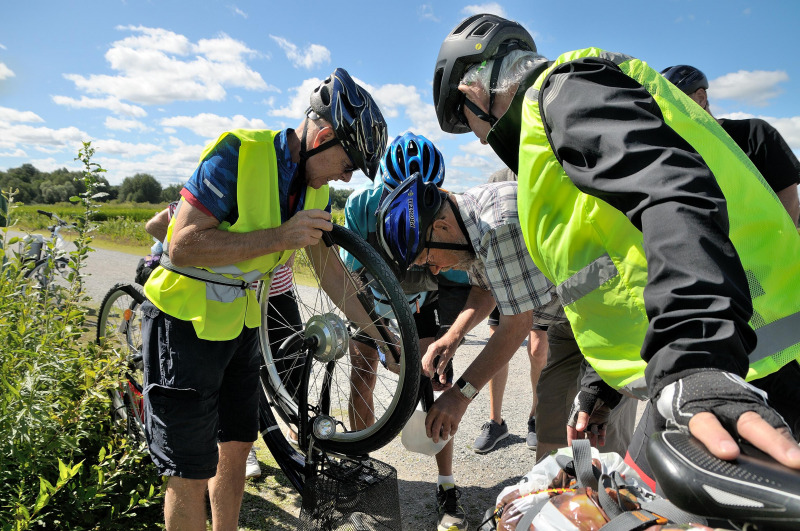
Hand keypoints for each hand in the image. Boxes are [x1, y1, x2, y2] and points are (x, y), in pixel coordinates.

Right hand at [278, 209, 331, 248]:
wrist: (280, 237)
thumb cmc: (290, 227)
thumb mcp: (298, 217)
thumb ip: (309, 217)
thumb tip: (324, 219)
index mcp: (303, 214)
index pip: (319, 212)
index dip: (326, 215)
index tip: (329, 218)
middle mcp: (305, 221)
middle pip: (323, 223)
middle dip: (328, 226)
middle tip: (329, 228)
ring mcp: (305, 231)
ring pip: (320, 234)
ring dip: (317, 236)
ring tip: (309, 235)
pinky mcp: (305, 239)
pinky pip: (316, 241)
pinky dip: (313, 241)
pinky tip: (306, 240)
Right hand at [421, 333, 459, 384]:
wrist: (453, 336)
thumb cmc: (451, 344)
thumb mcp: (448, 355)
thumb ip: (442, 364)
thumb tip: (438, 373)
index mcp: (433, 350)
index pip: (428, 362)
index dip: (429, 370)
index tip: (432, 376)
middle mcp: (429, 349)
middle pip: (424, 361)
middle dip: (426, 370)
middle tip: (430, 376)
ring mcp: (430, 349)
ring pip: (425, 360)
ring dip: (427, 367)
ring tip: (431, 374)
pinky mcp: (432, 350)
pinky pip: (427, 358)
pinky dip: (429, 364)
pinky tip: (433, 368)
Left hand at [425, 387, 469, 442]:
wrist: (460, 394)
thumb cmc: (448, 397)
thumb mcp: (437, 402)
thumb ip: (434, 411)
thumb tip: (432, 422)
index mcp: (434, 409)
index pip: (428, 423)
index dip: (428, 430)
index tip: (429, 434)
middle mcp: (440, 414)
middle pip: (435, 429)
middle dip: (434, 437)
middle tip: (435, 441)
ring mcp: (448, 417)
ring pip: (445, 431)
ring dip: (444, 436)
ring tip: (444, 438)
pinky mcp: (456, 419)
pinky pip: (453, 429)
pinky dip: (452, 433)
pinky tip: (451, 433)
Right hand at [566, 387, 610, 446]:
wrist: (603, 391)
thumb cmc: (589, 397)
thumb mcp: (585, 407)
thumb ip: (583, 418)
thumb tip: (579, 429)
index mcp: (577, 416)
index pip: (572, 429)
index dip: (571, 438)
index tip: (571, 447)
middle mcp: (584, 420)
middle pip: (582, 434)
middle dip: (583, 442)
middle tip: (584, 451)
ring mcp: (593, 421)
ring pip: (592, 433)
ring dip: (593, 440)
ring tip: (594, 448)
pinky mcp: (602, 421)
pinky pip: (601, 431)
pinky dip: (602, 437)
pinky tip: (602, 443)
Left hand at [656, 370, 799, 468]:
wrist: (693, 373)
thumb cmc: (685, 406)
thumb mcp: (675, 422)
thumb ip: (677, 445)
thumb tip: (671, 481)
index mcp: (697, 410)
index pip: (705, 423)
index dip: (716, 437)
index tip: (728, 453)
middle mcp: (726, 407)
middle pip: (749, 423)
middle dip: (771, 442)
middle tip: (790, 460)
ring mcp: (746, 407)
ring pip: (768, 424)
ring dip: (786, 443)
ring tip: (799, 461)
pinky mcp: (760, 410)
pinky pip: (777, 426)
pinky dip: (788, 442)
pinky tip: (797, 456)